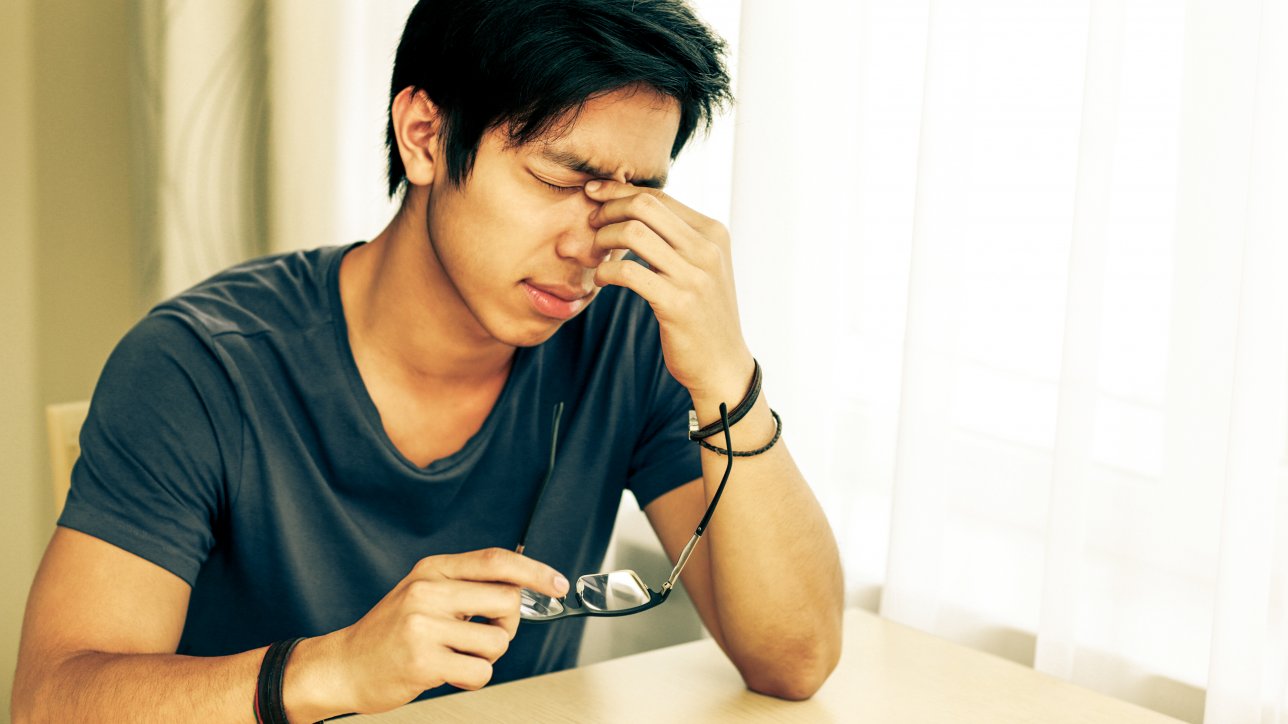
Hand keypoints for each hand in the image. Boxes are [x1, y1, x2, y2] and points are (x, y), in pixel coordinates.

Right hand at [291, 548, 567, 716]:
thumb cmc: (390, 633)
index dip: (534, 570)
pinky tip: (449, 674)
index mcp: (432, 570)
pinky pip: (480, 672)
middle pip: (506, 601)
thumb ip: (466, 586)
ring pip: (496, 642)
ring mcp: (423, 625)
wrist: (343, 666)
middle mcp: (427, 591)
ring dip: (485, 657)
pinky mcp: (423, 660)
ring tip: (455, 656)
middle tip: (484, 636)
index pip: (495, 561)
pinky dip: (473, 680)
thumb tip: (521, 587)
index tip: (557, 584)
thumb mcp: (423, 594)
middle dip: (507, 626)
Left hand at [585, 179, 753, 404]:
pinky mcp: (677, 304)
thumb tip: (634, 206)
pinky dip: (605, 271)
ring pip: (633, 232)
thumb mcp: (701, 267)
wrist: (722, 365)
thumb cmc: (703, 314)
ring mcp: (694, 276)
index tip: (593, 194)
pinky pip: (628, 272)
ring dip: (602, 239)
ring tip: (594, 254)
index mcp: (713, 232)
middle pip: (644, 205)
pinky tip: (601, 280)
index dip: (620, 191)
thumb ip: (677, 238)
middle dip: (608, 209)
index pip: (659, 196)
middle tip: (590, 224)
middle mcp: (707, 248)